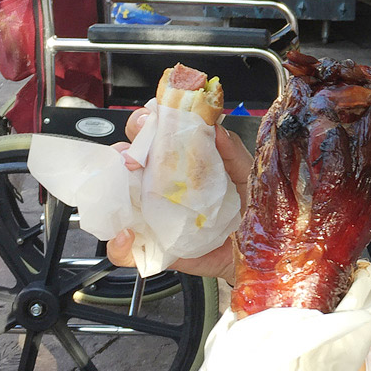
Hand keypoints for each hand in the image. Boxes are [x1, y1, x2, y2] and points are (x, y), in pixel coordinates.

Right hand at [106, 110, 251, 280]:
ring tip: (125, 184)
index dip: (146, 124)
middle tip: (134, 152)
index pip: (154, 136)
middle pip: (128, 161)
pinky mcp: (155, 250)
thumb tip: (215, 128)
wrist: (258, 251)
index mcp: (181, 163)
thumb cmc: (249, 209)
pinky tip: (127, 233)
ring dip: (112, 189)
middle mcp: (161, 187)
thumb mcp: (246, 174)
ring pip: (118, 200)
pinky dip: (118, 244)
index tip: (150, 119)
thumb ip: (232, 151)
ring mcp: (154, 217)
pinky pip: (126, 251)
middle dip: (124, 149)